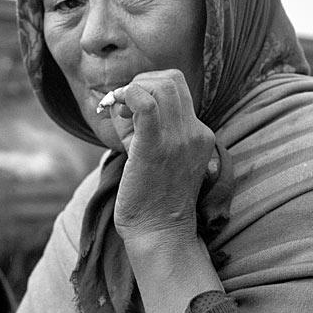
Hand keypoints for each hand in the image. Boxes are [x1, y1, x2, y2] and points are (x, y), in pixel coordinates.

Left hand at [107, 70, 215, 241]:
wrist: (159, 233)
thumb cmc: (153, 199)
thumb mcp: (163, 158)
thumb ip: (150, 128)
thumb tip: (121, 102)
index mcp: (200, 134)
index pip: (178, 87)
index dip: (149, 86)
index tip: (129, 108)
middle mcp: (194, 132)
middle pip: (171, 79)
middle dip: (140, 82)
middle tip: (121, 108)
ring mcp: (178, 139)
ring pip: (159, 85)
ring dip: (131, 91)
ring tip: (118, 114)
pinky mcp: (155, 148)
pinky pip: (145, 104)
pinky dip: (126, 95)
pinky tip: (113, 105)